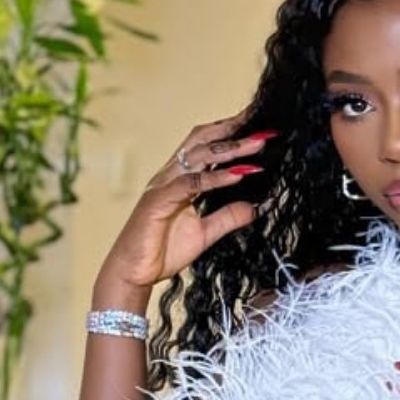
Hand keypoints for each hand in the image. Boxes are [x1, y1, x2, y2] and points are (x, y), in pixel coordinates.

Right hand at [97, 107, 275, 292]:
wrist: (134, 274)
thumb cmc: (162, 251)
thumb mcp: (205, 234)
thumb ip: (228, 218)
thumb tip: (255, 207)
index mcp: (180, 179)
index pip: (206, 146)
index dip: (230, 132)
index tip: (258, 126)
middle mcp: (170, 176)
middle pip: (204, 142)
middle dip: (234, 131)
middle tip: (265, 129)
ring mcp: (163, 186)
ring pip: (199, 157)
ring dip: (232, 150)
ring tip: (259, 145)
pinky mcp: (158, 202)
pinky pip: (190, 185)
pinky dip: (216, 178)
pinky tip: (237, 176)